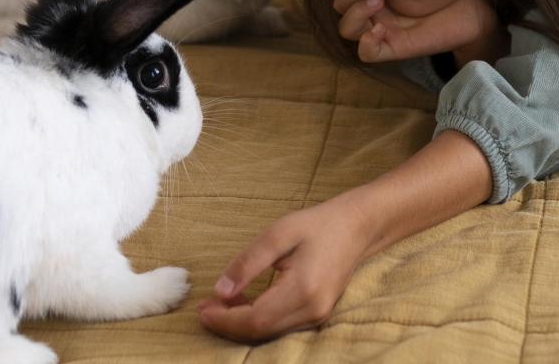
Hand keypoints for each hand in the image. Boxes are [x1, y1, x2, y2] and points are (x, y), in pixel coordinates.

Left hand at [197, 196, 372, 341]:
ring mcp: (317, 315)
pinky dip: (256, 320)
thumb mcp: (278, 233)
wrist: (357, 227)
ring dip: (240, 324)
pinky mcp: (317, 314)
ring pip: (269, 333)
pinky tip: (242, 304)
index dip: (225, 319)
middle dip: (228, 324)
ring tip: (218, 304)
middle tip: (204, 307)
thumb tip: (220, 291)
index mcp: (303, 288)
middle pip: (260, 332)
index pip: (255, 319)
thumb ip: (248, 262)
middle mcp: (312, 309)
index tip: (201, 308)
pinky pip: (280, 326)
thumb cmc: (317, 225)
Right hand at [334, 0, 502, 64]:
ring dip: (356, 12)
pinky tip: (381, 29)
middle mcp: (376, 13)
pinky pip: (366, 54)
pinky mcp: (396, 49)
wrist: (474, 10)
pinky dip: (367, 42)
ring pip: (346, 29)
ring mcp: (384, 31)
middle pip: (339, 6)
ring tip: (379, 0)